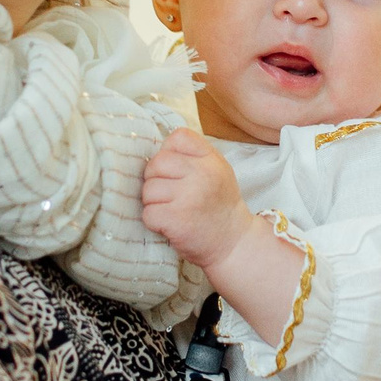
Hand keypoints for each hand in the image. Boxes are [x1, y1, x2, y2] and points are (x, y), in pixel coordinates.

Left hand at [141, 130, 257, 266]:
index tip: (177, 172)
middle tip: (171, 196)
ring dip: (154, 203)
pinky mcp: (176, 219)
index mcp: (211, 159)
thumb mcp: (217, 172)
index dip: (169, 153)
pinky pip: (148, 213)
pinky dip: (154, 221)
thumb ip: (192, 157)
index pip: (178, 137)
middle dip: (156, 180)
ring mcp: (188, 197)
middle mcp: (202, 174)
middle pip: (156, 163)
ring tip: (172, 211)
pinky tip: (170, 224)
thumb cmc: (218, 207)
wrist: (233, 243)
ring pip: (148, 190)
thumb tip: (157, 152)